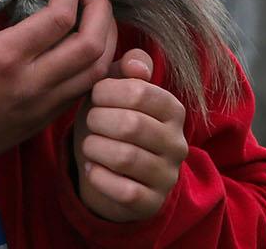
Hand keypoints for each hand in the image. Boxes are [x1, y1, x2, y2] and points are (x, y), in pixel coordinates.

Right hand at [0, 0, 116, 170]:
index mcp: (4, 59)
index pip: (61, 17)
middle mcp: (31, 85)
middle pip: (92, 44)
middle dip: (99, 7)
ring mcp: (41, 107)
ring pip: (97, 71)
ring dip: (105, 36)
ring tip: (93, 11)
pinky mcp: (42, 122)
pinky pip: (84, 91)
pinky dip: (96, 64)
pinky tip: (84, 44)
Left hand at [72, 48, 188, 222]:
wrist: (114, 173)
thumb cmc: (113, 122)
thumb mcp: (117, 92)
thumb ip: (126, 70)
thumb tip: (135, 64)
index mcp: (173, 110)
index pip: (140, 91)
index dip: (108, 90)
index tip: (94, 95)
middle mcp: (177, 142)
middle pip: (132, 125)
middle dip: (99, 120)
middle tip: (89, 121)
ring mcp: (167, 175)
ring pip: (126, 158)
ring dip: (96, 148)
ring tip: (88, 144)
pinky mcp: (152, 202)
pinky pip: (124, 191)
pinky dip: (99, 177)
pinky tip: (91, 168)